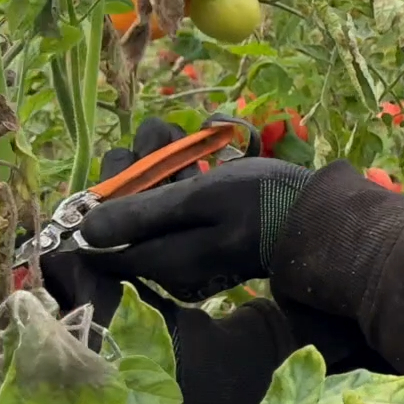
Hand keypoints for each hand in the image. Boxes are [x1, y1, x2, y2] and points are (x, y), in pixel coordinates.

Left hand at [72, 117, 312, 300]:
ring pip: (148, 204)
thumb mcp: (201, 200)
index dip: (101, 197)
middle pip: (124, 218)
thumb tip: (85, 231)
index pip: (101, 241)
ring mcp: (186, 253)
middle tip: (162, 138)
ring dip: (156, 163)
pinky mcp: (203, 239)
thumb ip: (143, 214)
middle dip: (134, 170)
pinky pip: (173, 207)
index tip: (126, 162)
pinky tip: (193, 153)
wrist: (318, 219)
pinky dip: (177, 177)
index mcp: (160, 262)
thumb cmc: (262, 204)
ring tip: (181, 139)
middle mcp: (166, 265)